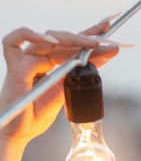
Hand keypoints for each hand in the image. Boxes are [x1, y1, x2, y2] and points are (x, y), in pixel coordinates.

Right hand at [0, 20, 118, 144]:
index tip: (107, 28)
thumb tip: (101, 59)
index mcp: (51, 63)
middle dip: (87, 37)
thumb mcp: (66, 92)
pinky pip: (13, 42)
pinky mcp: (14, 67)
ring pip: (47, 39)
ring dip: (72, 39)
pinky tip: (47, 39)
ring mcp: (26, 60)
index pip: (71, 44)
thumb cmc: (37, 114)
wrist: (20, 132)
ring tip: (91, 44)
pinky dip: (28, 35)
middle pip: (63, 39)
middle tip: (106, 40)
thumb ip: (79, 75)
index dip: (88, 34)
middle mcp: (38, 58)